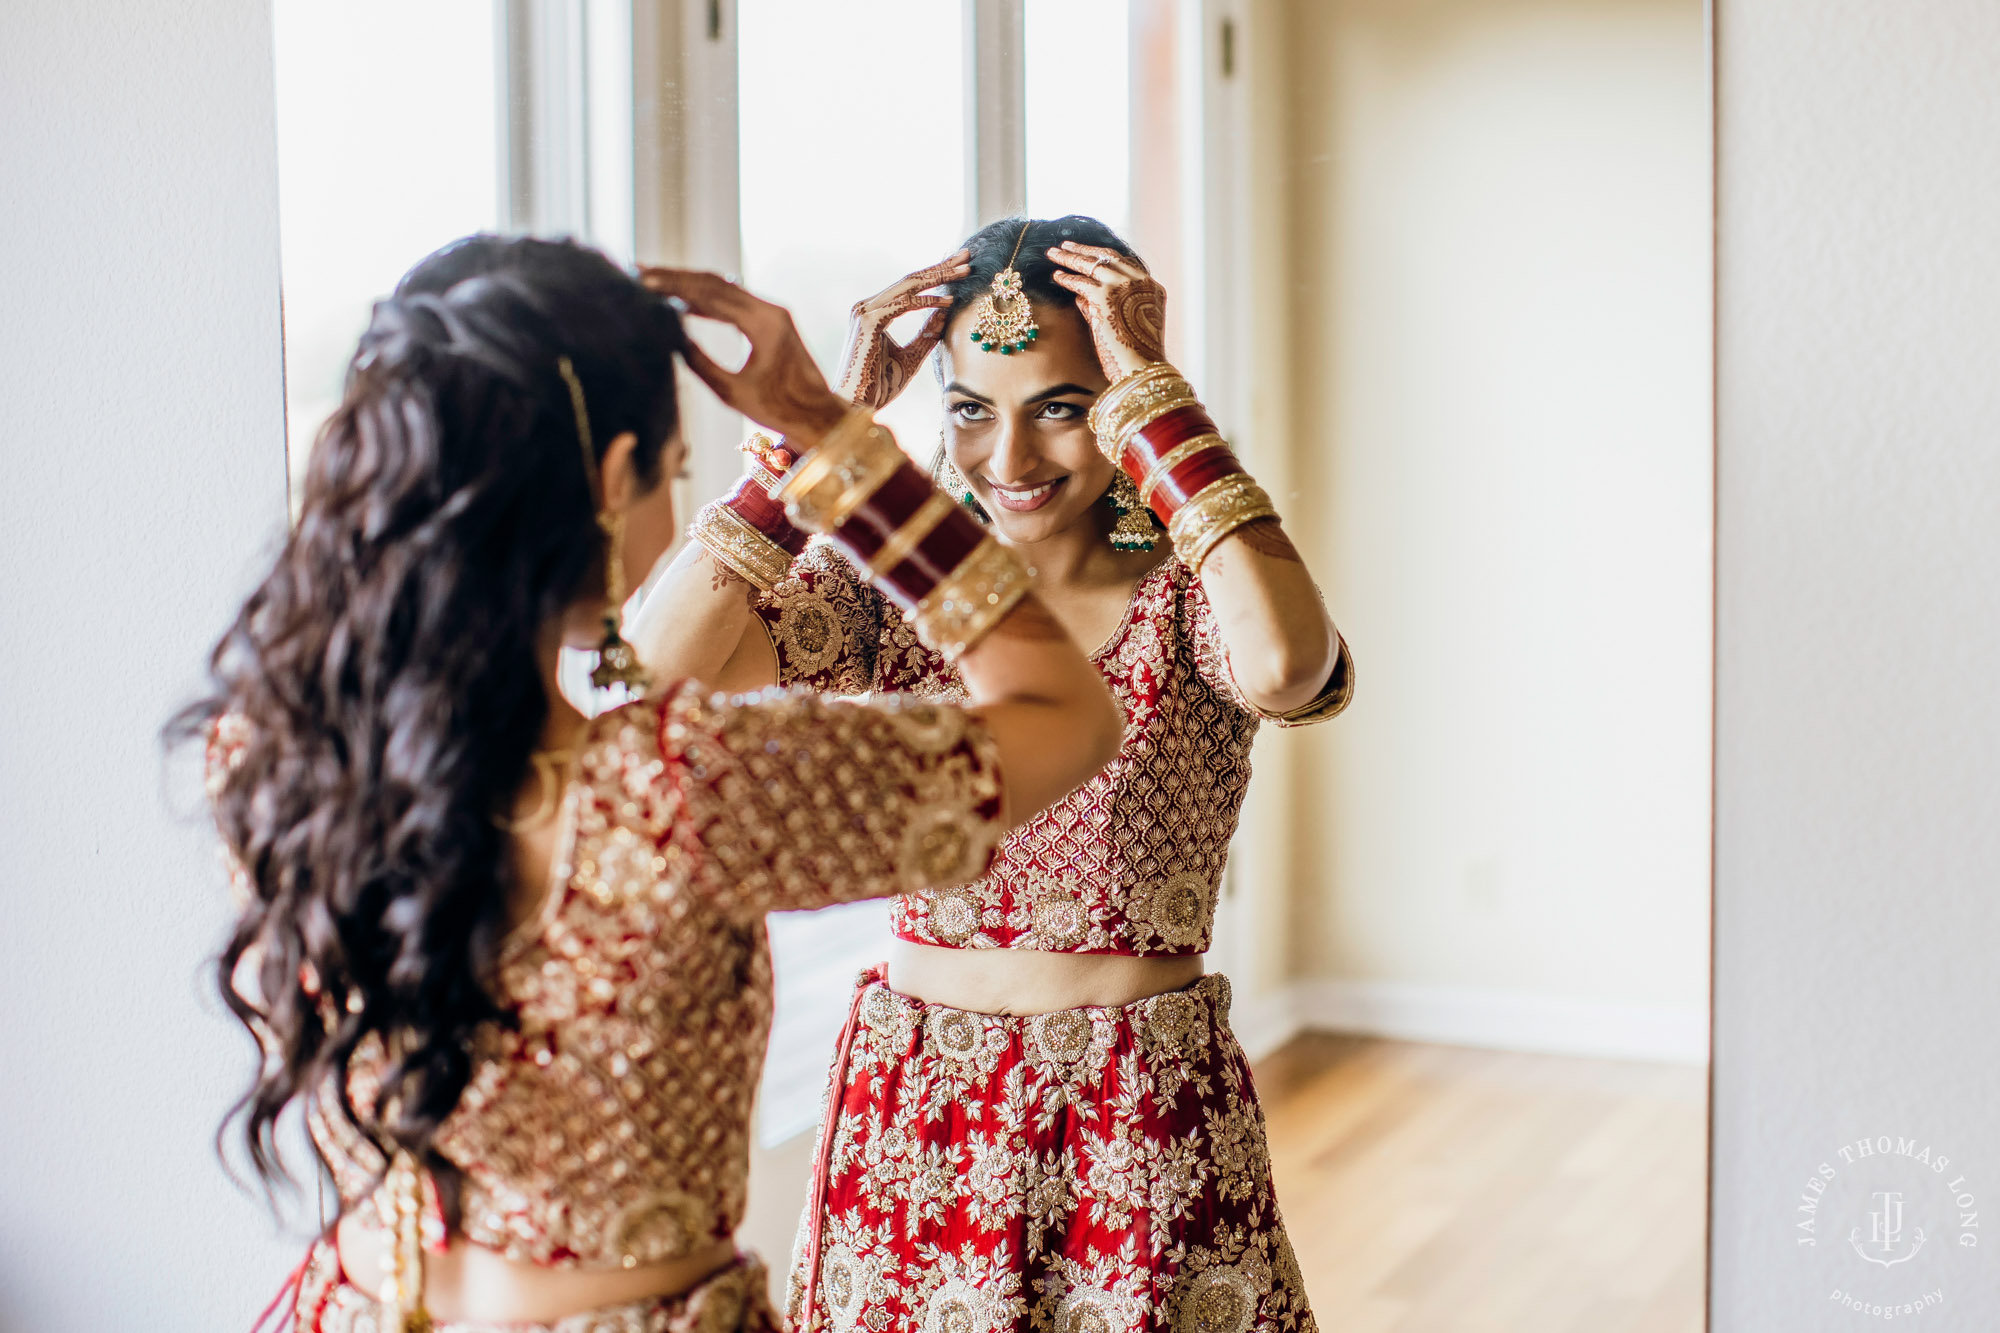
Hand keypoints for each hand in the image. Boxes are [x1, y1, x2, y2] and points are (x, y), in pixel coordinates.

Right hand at [638, 267, 847, 444]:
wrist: (818, 417)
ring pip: (724, 289)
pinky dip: (707, 301)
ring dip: (689, 285)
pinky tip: (683, 305)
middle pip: (715, 283)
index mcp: (763, 324)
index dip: (674, 287)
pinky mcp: (772, 321)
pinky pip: (734, 303)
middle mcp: (770, 310)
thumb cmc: (779, 411)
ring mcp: (773, 313)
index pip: (710, 294)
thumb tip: (670, 337)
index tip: (643, 282)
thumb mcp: (732, 392)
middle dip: (676, 277)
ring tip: (654, 283)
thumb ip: (700, 363)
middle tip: (640, 272)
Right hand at [835, 250, 969, 408]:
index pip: (909, 287)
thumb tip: (945, 313)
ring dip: (938, 277)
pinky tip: (948, 301)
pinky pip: (903, 304)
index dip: (935, 275)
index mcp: (874, 312)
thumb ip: (926, 334)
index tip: (960, 267)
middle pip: (910, 280)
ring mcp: (865, 311)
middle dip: (940, 267)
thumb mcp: (911, 355)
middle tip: (967, 255)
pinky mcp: (868, 321)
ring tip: (964, 270)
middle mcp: (867, 306)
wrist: (857, 406)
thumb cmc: (880, 385)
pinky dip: (927, 301)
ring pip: (908, 285)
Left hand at [1046, 242, 1167, 378]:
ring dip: (1070, 258)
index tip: (1087, 252)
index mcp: (1151, 287)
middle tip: (1066, 244)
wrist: (1141, 368)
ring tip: (1053, 253)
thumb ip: (1106, 307)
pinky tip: (1056, 276)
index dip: (1103, 257)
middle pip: (1108, 257)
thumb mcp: (1125, 324)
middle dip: (1084, 249)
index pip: (1124, 263)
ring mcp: (1123, 286)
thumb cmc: (1134, 355)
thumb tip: (1080, 296)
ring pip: (1092, 264)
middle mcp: (1140, 282)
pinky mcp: (1105, 296)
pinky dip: (1067, 278)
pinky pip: (1081, 282)